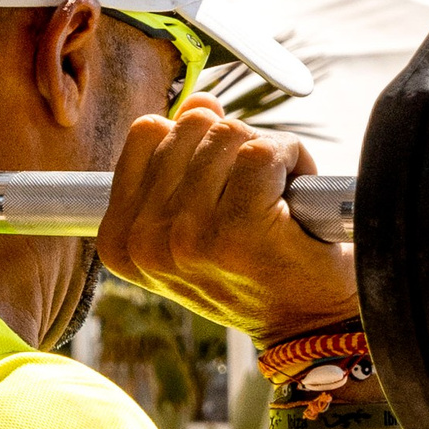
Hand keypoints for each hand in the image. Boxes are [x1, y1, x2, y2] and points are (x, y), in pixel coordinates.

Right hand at [95, 98, 358, 339]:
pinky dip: (292, 160)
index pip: (147, 133)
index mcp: (120, 240)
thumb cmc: (256, 273)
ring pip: (228, 134)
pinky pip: (263, 150)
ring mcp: (188, 237)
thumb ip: (183, 159)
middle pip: (190, 126)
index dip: (195, 143)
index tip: (218, 188)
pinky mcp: (237, 230)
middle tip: (255, 197)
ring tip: (275, 203)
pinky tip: (295, 199)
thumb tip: (199, 101)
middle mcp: (144, 242)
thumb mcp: (196, 219)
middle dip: (233, 147)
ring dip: (267, 155)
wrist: (308, 327)